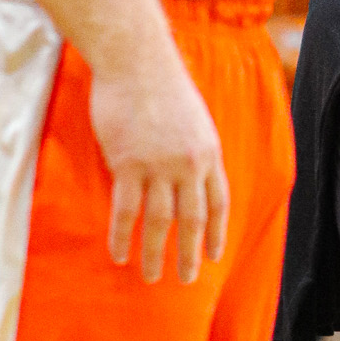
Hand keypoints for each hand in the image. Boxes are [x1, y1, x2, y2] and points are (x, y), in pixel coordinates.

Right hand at [90, 38, 229, 283]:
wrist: (136, 61)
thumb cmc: (162, 84)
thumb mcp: (193, 117)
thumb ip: (195, 149)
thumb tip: (191, 176)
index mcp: (209, 152)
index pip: (220, 201)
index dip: (218, 231)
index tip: (215, 254)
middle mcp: (189, 164)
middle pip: (193, 219)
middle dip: (190, 253)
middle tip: (186, 280)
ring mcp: (158, 166)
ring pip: (160, 222)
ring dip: (156, 253)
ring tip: (152, 277)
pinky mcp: (128, 164)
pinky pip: (126, 211)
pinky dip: (122, 236)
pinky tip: (119, 254)